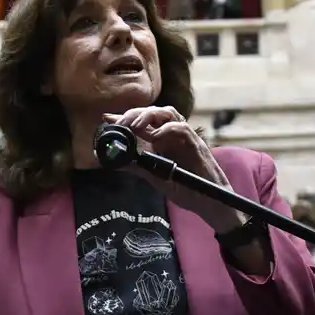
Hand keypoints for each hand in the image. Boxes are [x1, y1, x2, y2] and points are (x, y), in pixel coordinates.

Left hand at [103, 107, 239, 233]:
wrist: (209, 202)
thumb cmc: (186, 188)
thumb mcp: (155, 177)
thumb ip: (137, 166)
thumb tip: (114, 162)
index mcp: (162, 140)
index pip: (142, 122)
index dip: (125, 117)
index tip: (106, 118)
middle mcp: (172, 135)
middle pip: (153, 112)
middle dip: (134, 113)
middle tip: (119, 122)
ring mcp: (185, 137)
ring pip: (168, 113)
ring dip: (149, 115)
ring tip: (134, 126)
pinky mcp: (196, 144)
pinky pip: (182, 128)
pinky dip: (167, 129)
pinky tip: (155, 136)